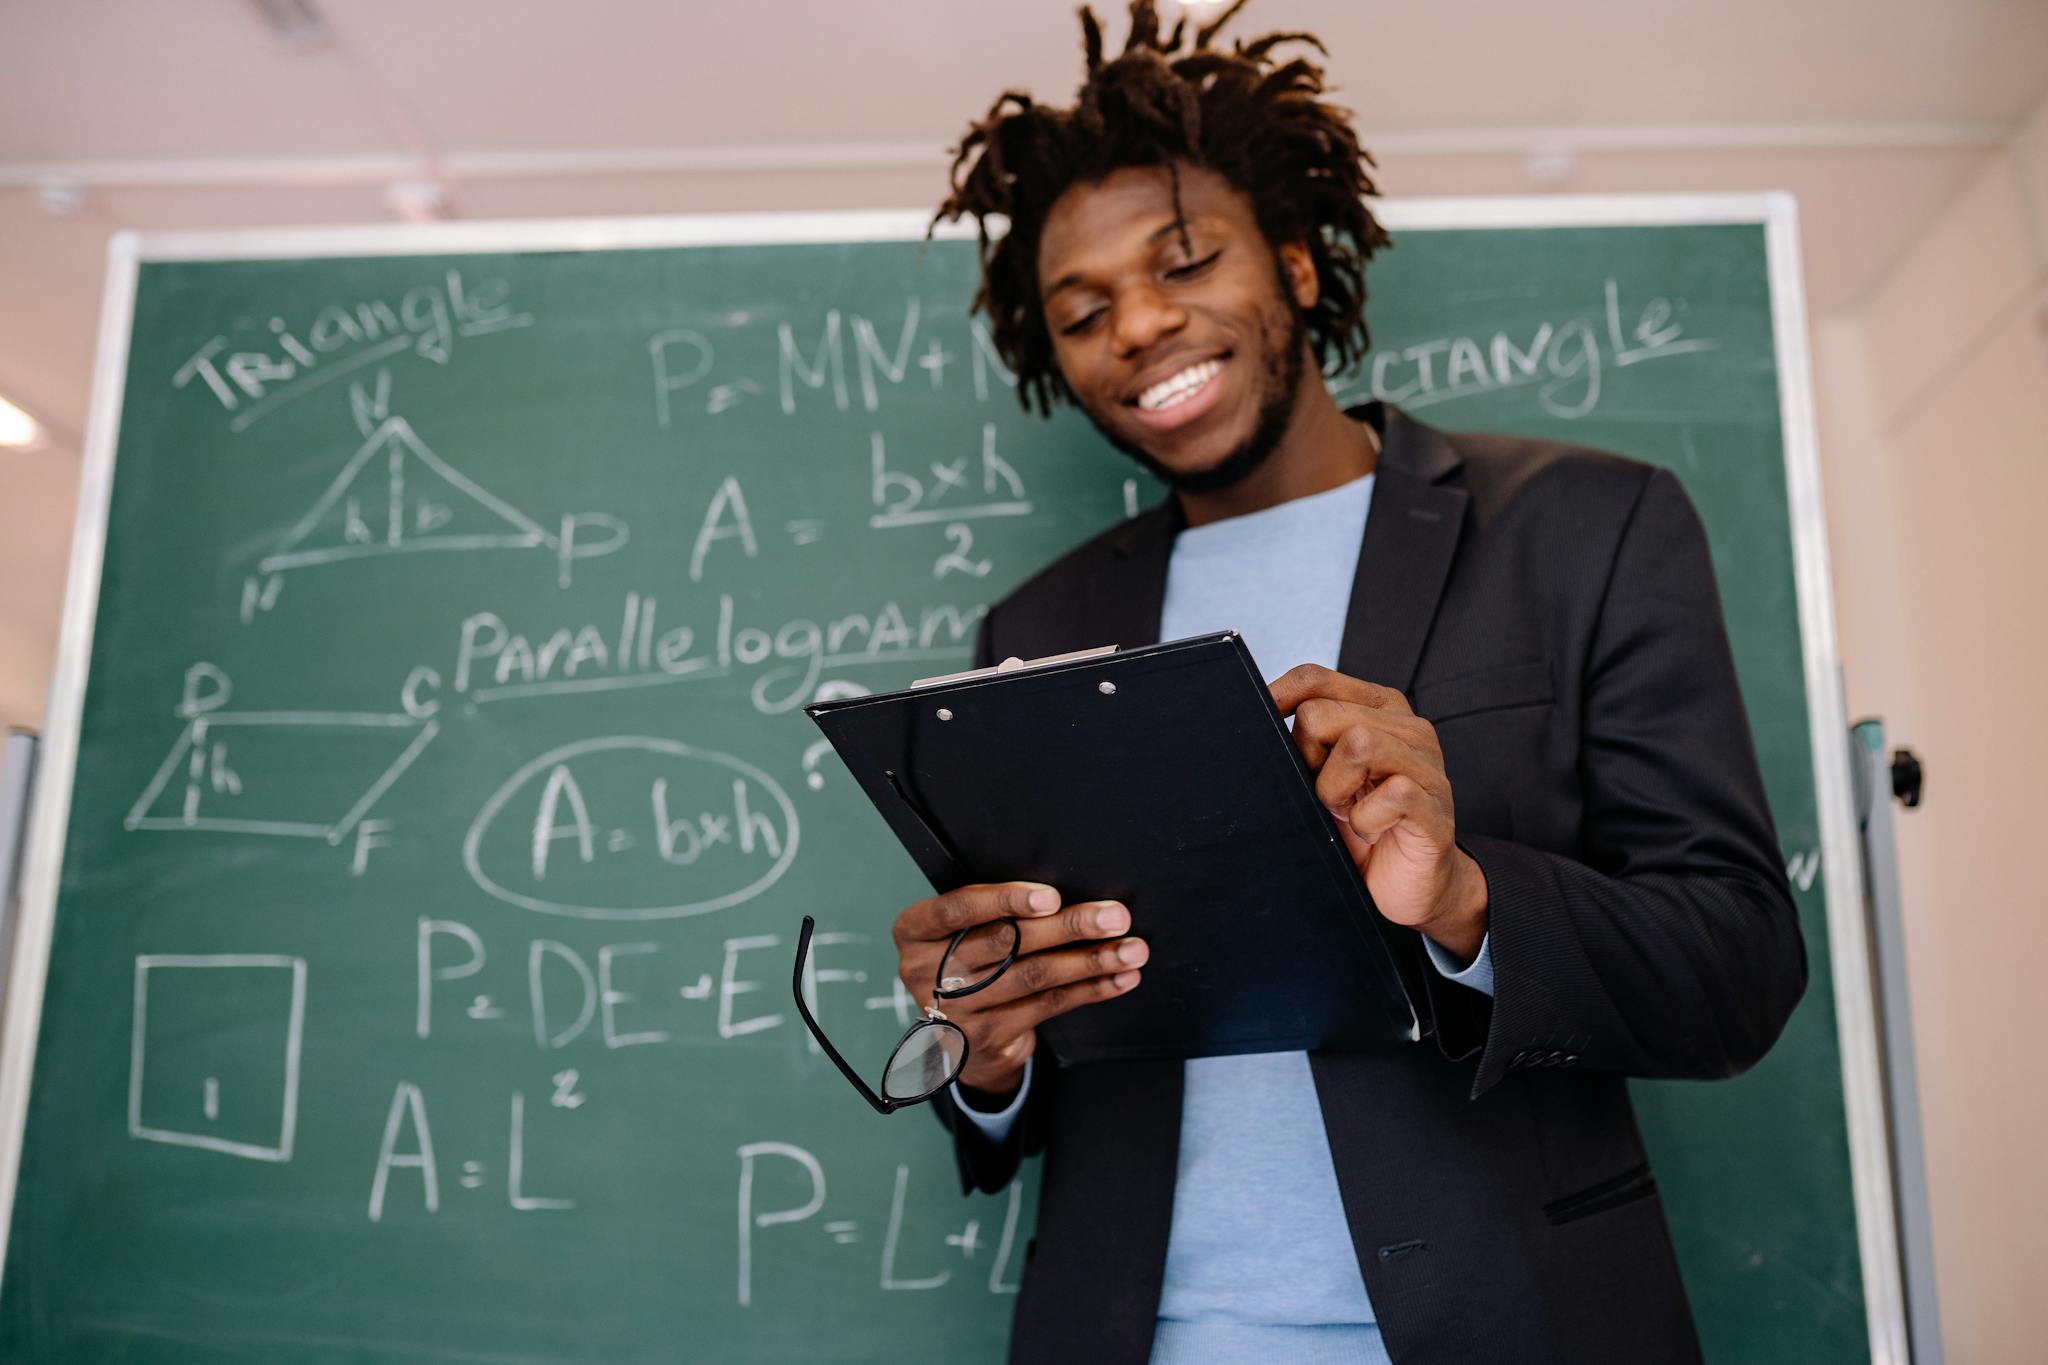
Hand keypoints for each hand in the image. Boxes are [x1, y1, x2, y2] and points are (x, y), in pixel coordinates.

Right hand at [891, 882, 1143, 1101]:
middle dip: (1069, 927)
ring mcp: (954, 1010)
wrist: (958, 1037)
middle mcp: (924, 971)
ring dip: (1090, 960)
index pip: (958, 908)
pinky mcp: (986, 1037)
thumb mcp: (964, 931)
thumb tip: (1064, 895)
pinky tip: (1118, 977)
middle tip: (1115, 916)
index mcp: (915, 931)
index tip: (1052, 897)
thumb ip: (994, 911)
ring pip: (1033, 976)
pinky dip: (1089, 989)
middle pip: (1006, 942)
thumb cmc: (969, 961)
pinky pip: (1047, 1005)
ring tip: (1131, 949)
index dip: (1007, 900)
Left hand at [1269, 664, 1487, 960]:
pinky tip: (1370, 832)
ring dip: (1334, 790)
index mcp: (1377, 709)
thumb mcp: (1324, 778)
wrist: (1409, 886)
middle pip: (1322, 714)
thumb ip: (1305, 744)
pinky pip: (1391, 794)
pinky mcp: (1435, 806)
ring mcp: (1427, 765)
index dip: (1278, 698)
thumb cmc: (1363, 827)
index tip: (1258, 724)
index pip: (1315, 679)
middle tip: (1325, 796)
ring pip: (1358, 744)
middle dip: (1308, 760)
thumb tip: (1255, 723)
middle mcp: (1407, 727)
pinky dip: (1366, 821)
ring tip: (1346, 812)